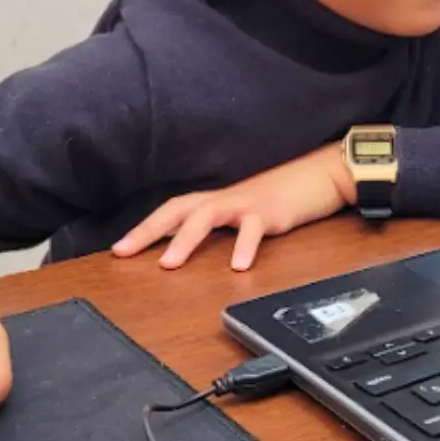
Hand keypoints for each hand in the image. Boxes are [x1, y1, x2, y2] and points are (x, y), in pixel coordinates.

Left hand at [113, 143, 355, 270]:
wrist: (320, 175)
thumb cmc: (282, 198)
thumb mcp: (246, 215)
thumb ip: (223, 228)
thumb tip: (194, 248)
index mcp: (218, 202)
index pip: (173, 211)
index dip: (145, 228)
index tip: (119, 250)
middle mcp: (226, 199)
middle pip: (179, 208)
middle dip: (149, 230)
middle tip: (124, 252)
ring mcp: (247, 203)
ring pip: (208, 214)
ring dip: (186, 239)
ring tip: (170, 264)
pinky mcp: (271, 211)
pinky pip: (254, 228)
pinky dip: (244, 246)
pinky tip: (238, 266)